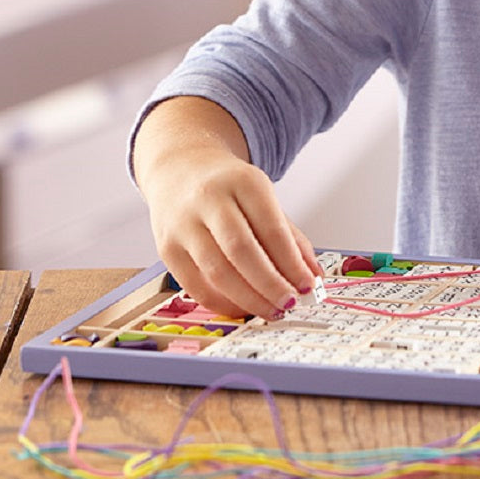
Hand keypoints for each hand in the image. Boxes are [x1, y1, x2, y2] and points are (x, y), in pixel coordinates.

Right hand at [134, 98, 320, 318]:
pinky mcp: (166, 248)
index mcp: (244, 182)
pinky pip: (196, 286)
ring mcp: (184, 224)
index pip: (272, 228)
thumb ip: (289, 236)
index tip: (308, 285)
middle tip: (291, 303)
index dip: (292, 262)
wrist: (180, 168)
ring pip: (218, 272)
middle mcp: (210, 199)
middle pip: (242, 251)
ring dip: (249, 299)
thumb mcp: (262, 197)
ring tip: (272, 310)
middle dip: (270, 284)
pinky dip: (223, 303)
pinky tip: (243, 307)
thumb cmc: (228, 187)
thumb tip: (312, 275)